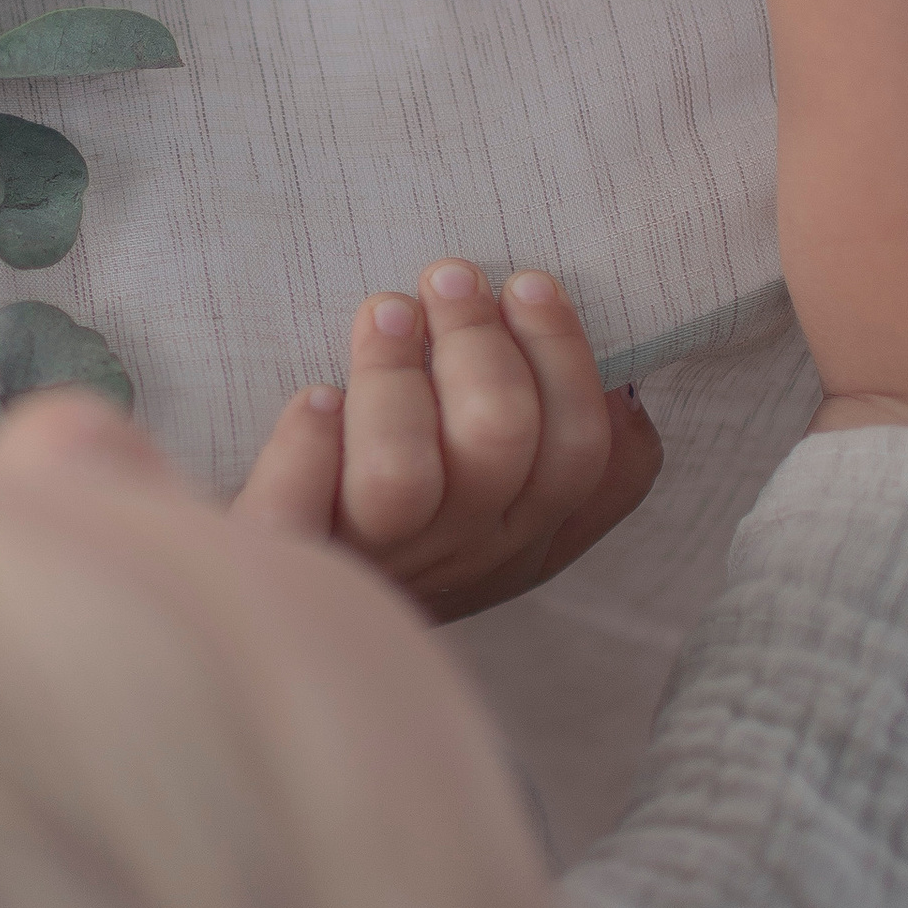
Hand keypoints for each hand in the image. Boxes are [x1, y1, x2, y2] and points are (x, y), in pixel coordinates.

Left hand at [234, 260, 661, 620]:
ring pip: (401, 476)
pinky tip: (314, 398)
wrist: (294, 628)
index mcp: (517, 539)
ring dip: (394, 375)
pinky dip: (309, 441)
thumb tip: (622, 392)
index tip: (526, 283)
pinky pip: (301, 503)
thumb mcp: (503, 519)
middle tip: (447, 278)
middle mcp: (452, 556)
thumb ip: (568, 468)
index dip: (561, 355)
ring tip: (384, 315)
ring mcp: (366, 562)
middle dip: (476, 340)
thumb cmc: (403, 538)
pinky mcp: (285, 554)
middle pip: (497, 442)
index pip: (578, 452)